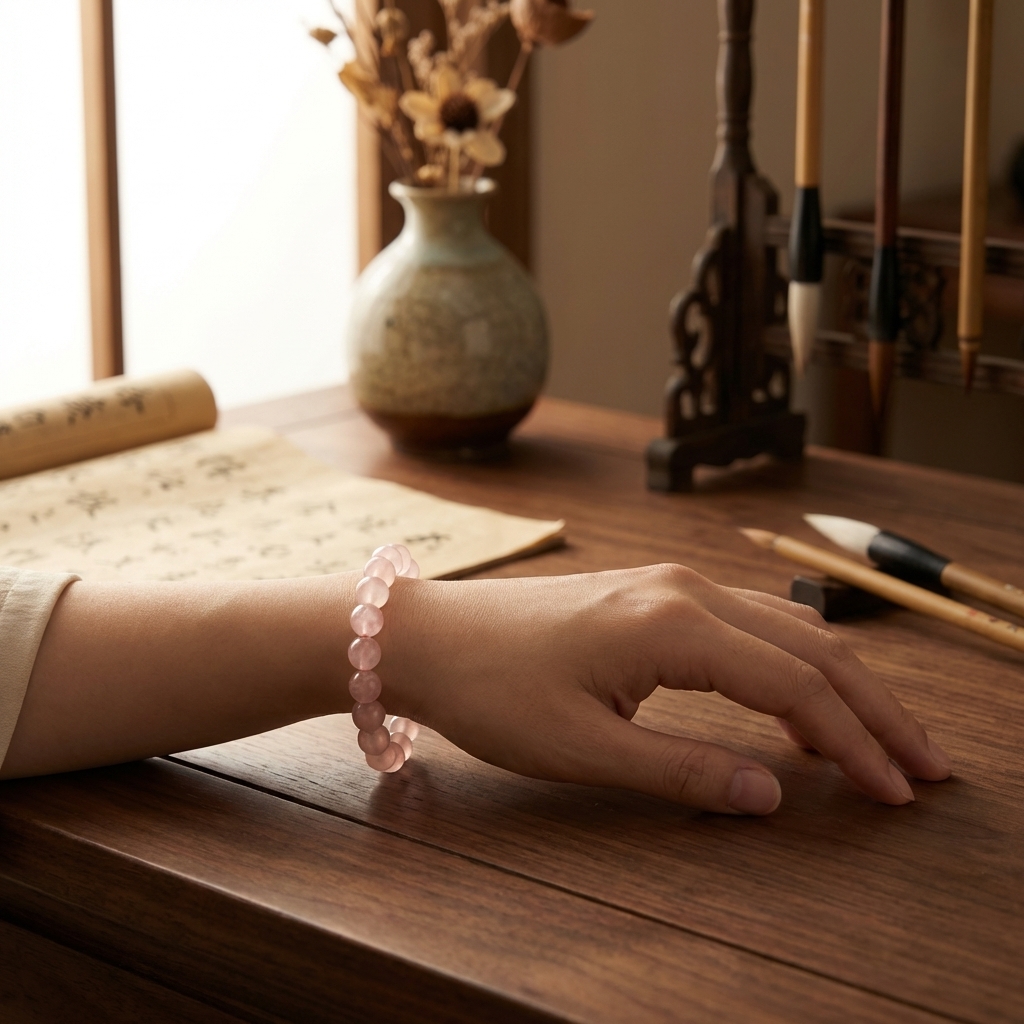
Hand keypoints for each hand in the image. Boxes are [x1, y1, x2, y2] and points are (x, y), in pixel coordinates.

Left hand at [382, 564, 951, 813]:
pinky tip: (800, 707)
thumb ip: (683, 771)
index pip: (795, 685)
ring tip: (881, 740)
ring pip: (786, 629)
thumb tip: (772, 794)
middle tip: (924, 766)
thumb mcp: (583, 748)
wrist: (428, 636)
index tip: (898, 793)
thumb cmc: (492, 690)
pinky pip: (747, 626)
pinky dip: (791, 665)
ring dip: (839, 683)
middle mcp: (685, 591)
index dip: (855, 742)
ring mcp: (670, 585)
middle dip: (874, 707)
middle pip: (811, 646)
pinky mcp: (653, 595)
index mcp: (673, 625)